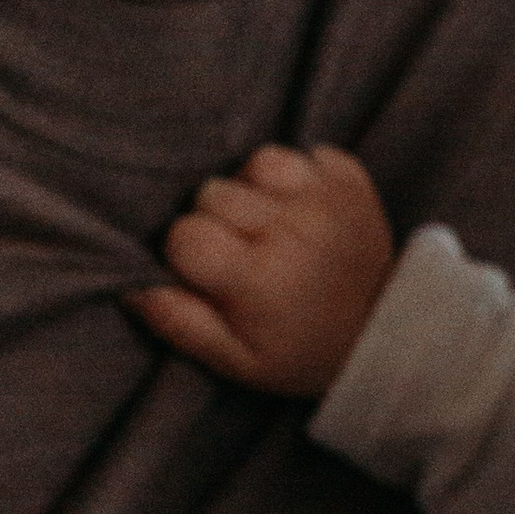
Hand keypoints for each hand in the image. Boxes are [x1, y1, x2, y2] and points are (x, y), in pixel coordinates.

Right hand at [131, 144, 395, 396]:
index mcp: (259, 278)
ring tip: (270, 227)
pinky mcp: (350, 179)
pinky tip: (299, 210)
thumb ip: (180, 324)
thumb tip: (130, 287)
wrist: (384, 333)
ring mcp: (325, 198)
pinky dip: (292, 176)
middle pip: (213, 194)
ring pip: (253, 164)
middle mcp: (293, 230)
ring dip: (253, 192)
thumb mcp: (237, 360)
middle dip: (218, 223)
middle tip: (246, 255)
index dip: (189, 255)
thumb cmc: (299, 350)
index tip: (214, 277)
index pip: (185, 235)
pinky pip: (298, 153)